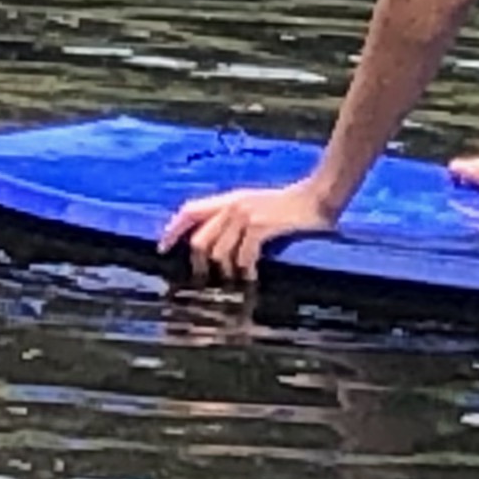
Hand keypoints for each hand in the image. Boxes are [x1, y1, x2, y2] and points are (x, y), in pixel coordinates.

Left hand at [158, 178, 333, 283]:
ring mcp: (246, 214)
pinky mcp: (261, 225)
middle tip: (207, 281)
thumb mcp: (254, 205)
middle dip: (200, 265)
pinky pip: (243, 256)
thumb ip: (234, 217)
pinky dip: (245, 272)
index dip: (173, 229)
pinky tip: (252, 278)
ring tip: (237, 281)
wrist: (316, 197)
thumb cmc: (287, 206)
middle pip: (200, 239)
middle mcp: (232, 204)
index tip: (162, 248)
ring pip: (219, 252)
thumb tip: (215, 245)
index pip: (190, 210)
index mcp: (228, 199)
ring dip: (226, 273)